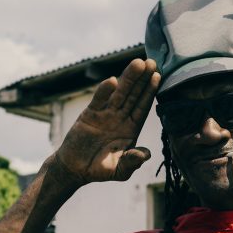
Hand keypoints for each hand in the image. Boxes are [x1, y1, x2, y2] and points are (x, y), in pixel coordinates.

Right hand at [51, 58, 160, 185]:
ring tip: (137, 63)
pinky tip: (112, 81)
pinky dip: (104, 91)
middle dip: (142, 79)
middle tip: (152, 61)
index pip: (143, 107)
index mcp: (130, 129)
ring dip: (128, 78)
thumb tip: (146, 154)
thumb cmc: (100, 170)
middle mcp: (120, 118)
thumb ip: (132, 162)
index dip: (150, 92)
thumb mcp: (120, 171)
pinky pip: (99, 100)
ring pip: (119, 93)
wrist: (75, 168)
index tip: (158, 77)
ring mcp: (105, 114)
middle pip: (133, 95)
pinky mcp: (90, 114)